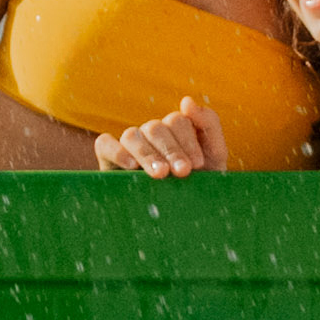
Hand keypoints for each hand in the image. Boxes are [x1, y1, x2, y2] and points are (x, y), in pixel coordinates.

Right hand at [101, 102, 219, 178]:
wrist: (187, 219)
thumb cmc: (202, 186)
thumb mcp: (214, 156)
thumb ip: (209, 124)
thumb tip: (186, 100)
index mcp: (175, 131)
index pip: (177, 121)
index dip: (187, 141)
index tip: (196, 165)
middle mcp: (151, 135)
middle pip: (155, 128)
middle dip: (171, 150)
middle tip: (182, 172)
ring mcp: (130, 147)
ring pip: (131, 135)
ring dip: (147, 153)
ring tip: (160, 174)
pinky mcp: (109, 160)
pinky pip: (104, 144)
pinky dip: (116, 151)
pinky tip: (131, 166)